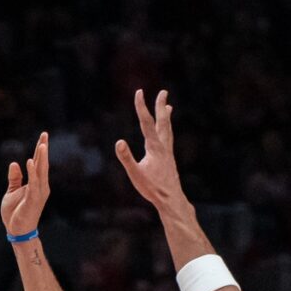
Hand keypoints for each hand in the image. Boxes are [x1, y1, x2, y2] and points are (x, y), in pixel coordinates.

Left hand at [1, 132, 49, 237]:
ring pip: (41, 172)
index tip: (43, 137)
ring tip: (41, 144)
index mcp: (37, 184)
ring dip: (41, 158)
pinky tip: (31, 161)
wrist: (17, 231)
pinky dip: (32, 172)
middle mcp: (41, 187)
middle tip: (45, 134)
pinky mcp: (33, 200)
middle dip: (43, 149)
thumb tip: (15, 163)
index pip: (39, 163)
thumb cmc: (15, 213)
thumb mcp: (12, 191)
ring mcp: (38, 193)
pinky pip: (33, 183)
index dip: (41, 150)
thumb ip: (15, 178)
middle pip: (43, 164)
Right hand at [113, 88, 185, 209]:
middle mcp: (163, 147)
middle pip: (162, 121)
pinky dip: (167, 130)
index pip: (146, 122)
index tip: (139, 92)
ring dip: (166, 116)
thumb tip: (118, 142)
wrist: (171, 199)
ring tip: (168, 106)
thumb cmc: (153, 188)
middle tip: (163, 91)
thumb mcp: (136, 174)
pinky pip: (168, 139)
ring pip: (167, 129)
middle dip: (160, 105)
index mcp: (154, 147)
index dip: (141, 106)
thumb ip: (126, 158)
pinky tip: (166, 133)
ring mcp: (168, 153)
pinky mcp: (169, 159)